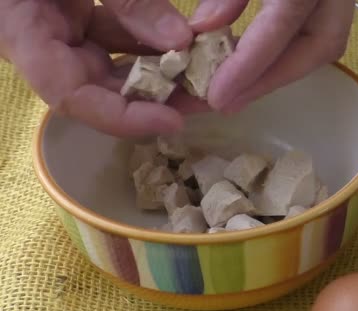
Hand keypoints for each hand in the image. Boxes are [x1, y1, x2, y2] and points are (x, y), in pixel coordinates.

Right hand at [0, 0, 202, 136]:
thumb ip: (128, 0)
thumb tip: (181, 41)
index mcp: (20, 30)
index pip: (70, 95)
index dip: (121, 116)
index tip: (173, 122)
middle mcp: (40, 39)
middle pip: (98, 88)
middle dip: (154, 99)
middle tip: (206, 99)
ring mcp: (59, 27)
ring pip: (112, 65)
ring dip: (158, 71)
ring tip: (205, 73)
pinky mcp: (76, 12)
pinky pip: (116, 37)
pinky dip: (149, 42)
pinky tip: (185, 42)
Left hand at [190, 0, 355, 112]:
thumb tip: (203, 31)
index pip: (283, 22)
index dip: (250, 65)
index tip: (217, 98)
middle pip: (320, 44)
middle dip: (272, 80)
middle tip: (225, 103)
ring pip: (325, 42)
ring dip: (279, 72)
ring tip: (233, 93)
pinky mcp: (334, 1)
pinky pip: (320, 31)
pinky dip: (286, 53)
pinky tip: (251, 67)